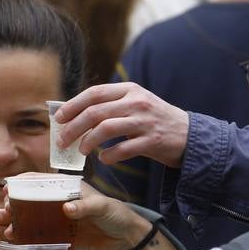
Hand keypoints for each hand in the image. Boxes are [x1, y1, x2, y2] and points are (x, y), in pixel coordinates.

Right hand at [0, 182, 148, 249]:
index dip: (20, 183)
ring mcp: (56, 220)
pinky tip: (11, 240)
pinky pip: (37, 236)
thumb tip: (66, 209)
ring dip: (12, 221)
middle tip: (2, 212)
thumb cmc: (116, 215)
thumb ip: (85, 206)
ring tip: (1, 227)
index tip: (6, 190)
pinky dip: (23, 237)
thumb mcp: (102, 206)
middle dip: (11, 205)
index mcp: (66, 188)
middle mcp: (57, 202)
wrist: (126, 240)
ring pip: (28, 218)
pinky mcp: (58, 237)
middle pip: (28, 200)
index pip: (39, 180)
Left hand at [52, 82, 189, 167]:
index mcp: (130, 90)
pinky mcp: (152, 141)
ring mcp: (145, 121)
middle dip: (73, 127)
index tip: (58, 118)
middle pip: (96, 112)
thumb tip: (75, 113)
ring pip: (106, 129)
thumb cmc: (155, 120)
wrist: (190, 135)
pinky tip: (104, 159)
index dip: (73, 105)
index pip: (94, 93)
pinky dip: (109, 156)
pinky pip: (123, 149)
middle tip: (62, 141)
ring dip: (88, 141)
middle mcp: (137, 102)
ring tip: (81, 151)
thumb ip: (111, 105)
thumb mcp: (135, 103)